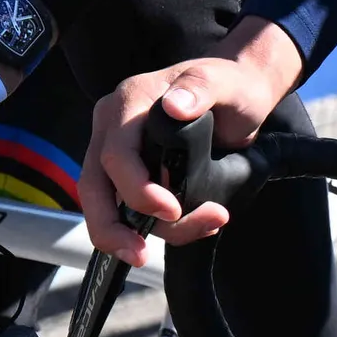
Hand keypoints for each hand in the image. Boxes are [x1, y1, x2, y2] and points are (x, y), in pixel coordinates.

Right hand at [82, 25, 302, 262]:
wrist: (242, 95)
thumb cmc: (231, 85)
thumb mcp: (224, 81)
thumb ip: (201, 88)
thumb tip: (174, 106)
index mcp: (129, 101)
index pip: (115, 154)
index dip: (137, 188)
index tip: (172, 208)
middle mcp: (114, 127)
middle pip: (94, 185)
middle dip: (112, 227)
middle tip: (140, 255)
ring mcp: (118, 152)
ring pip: (108, 204)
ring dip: (143, 231)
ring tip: (205, 226)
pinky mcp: (131, 174)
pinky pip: (129, 209)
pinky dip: (158, 226)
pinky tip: (200, 224)